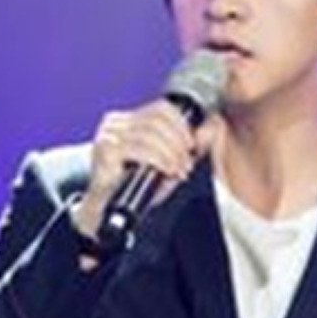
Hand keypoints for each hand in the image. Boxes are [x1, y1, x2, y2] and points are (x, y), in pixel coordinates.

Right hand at [70, 99, 221, 240]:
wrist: (107, 209)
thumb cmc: (134, 185)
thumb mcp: (165, 162)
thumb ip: (186, 146)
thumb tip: (210, 128)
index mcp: (127, 119)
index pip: (161, 108)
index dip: (182, 125)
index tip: (192, 146)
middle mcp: (115, 122)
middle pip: (158, 119)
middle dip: (178, 142)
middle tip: (187, 163)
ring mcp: (108, 134)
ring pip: (151, 134)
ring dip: (172, 154)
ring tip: (179, 170)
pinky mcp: (106, 149)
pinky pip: (140, 148)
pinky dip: (160, 159)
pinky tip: (168, 170)